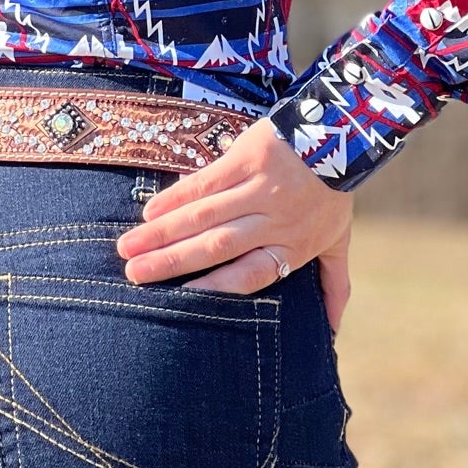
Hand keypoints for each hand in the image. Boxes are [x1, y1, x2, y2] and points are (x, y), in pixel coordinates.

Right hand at [116, 116, 353, 330]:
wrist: (339, 134)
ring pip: (204, 216)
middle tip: (134, 275)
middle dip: (171, 262)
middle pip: (217, 247)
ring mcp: (259, 187)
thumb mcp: (338, 241)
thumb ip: (333, 284)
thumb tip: (333, 333)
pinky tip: (150, 211)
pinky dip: (176, 197)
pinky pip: (206, 181)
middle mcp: (273, 220)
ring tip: (129, 248)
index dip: (216, 288)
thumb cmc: (333, 194)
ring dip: (163, 233)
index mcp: (292, 246)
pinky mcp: (247, 157)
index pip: (250, 275)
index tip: (181, 300)